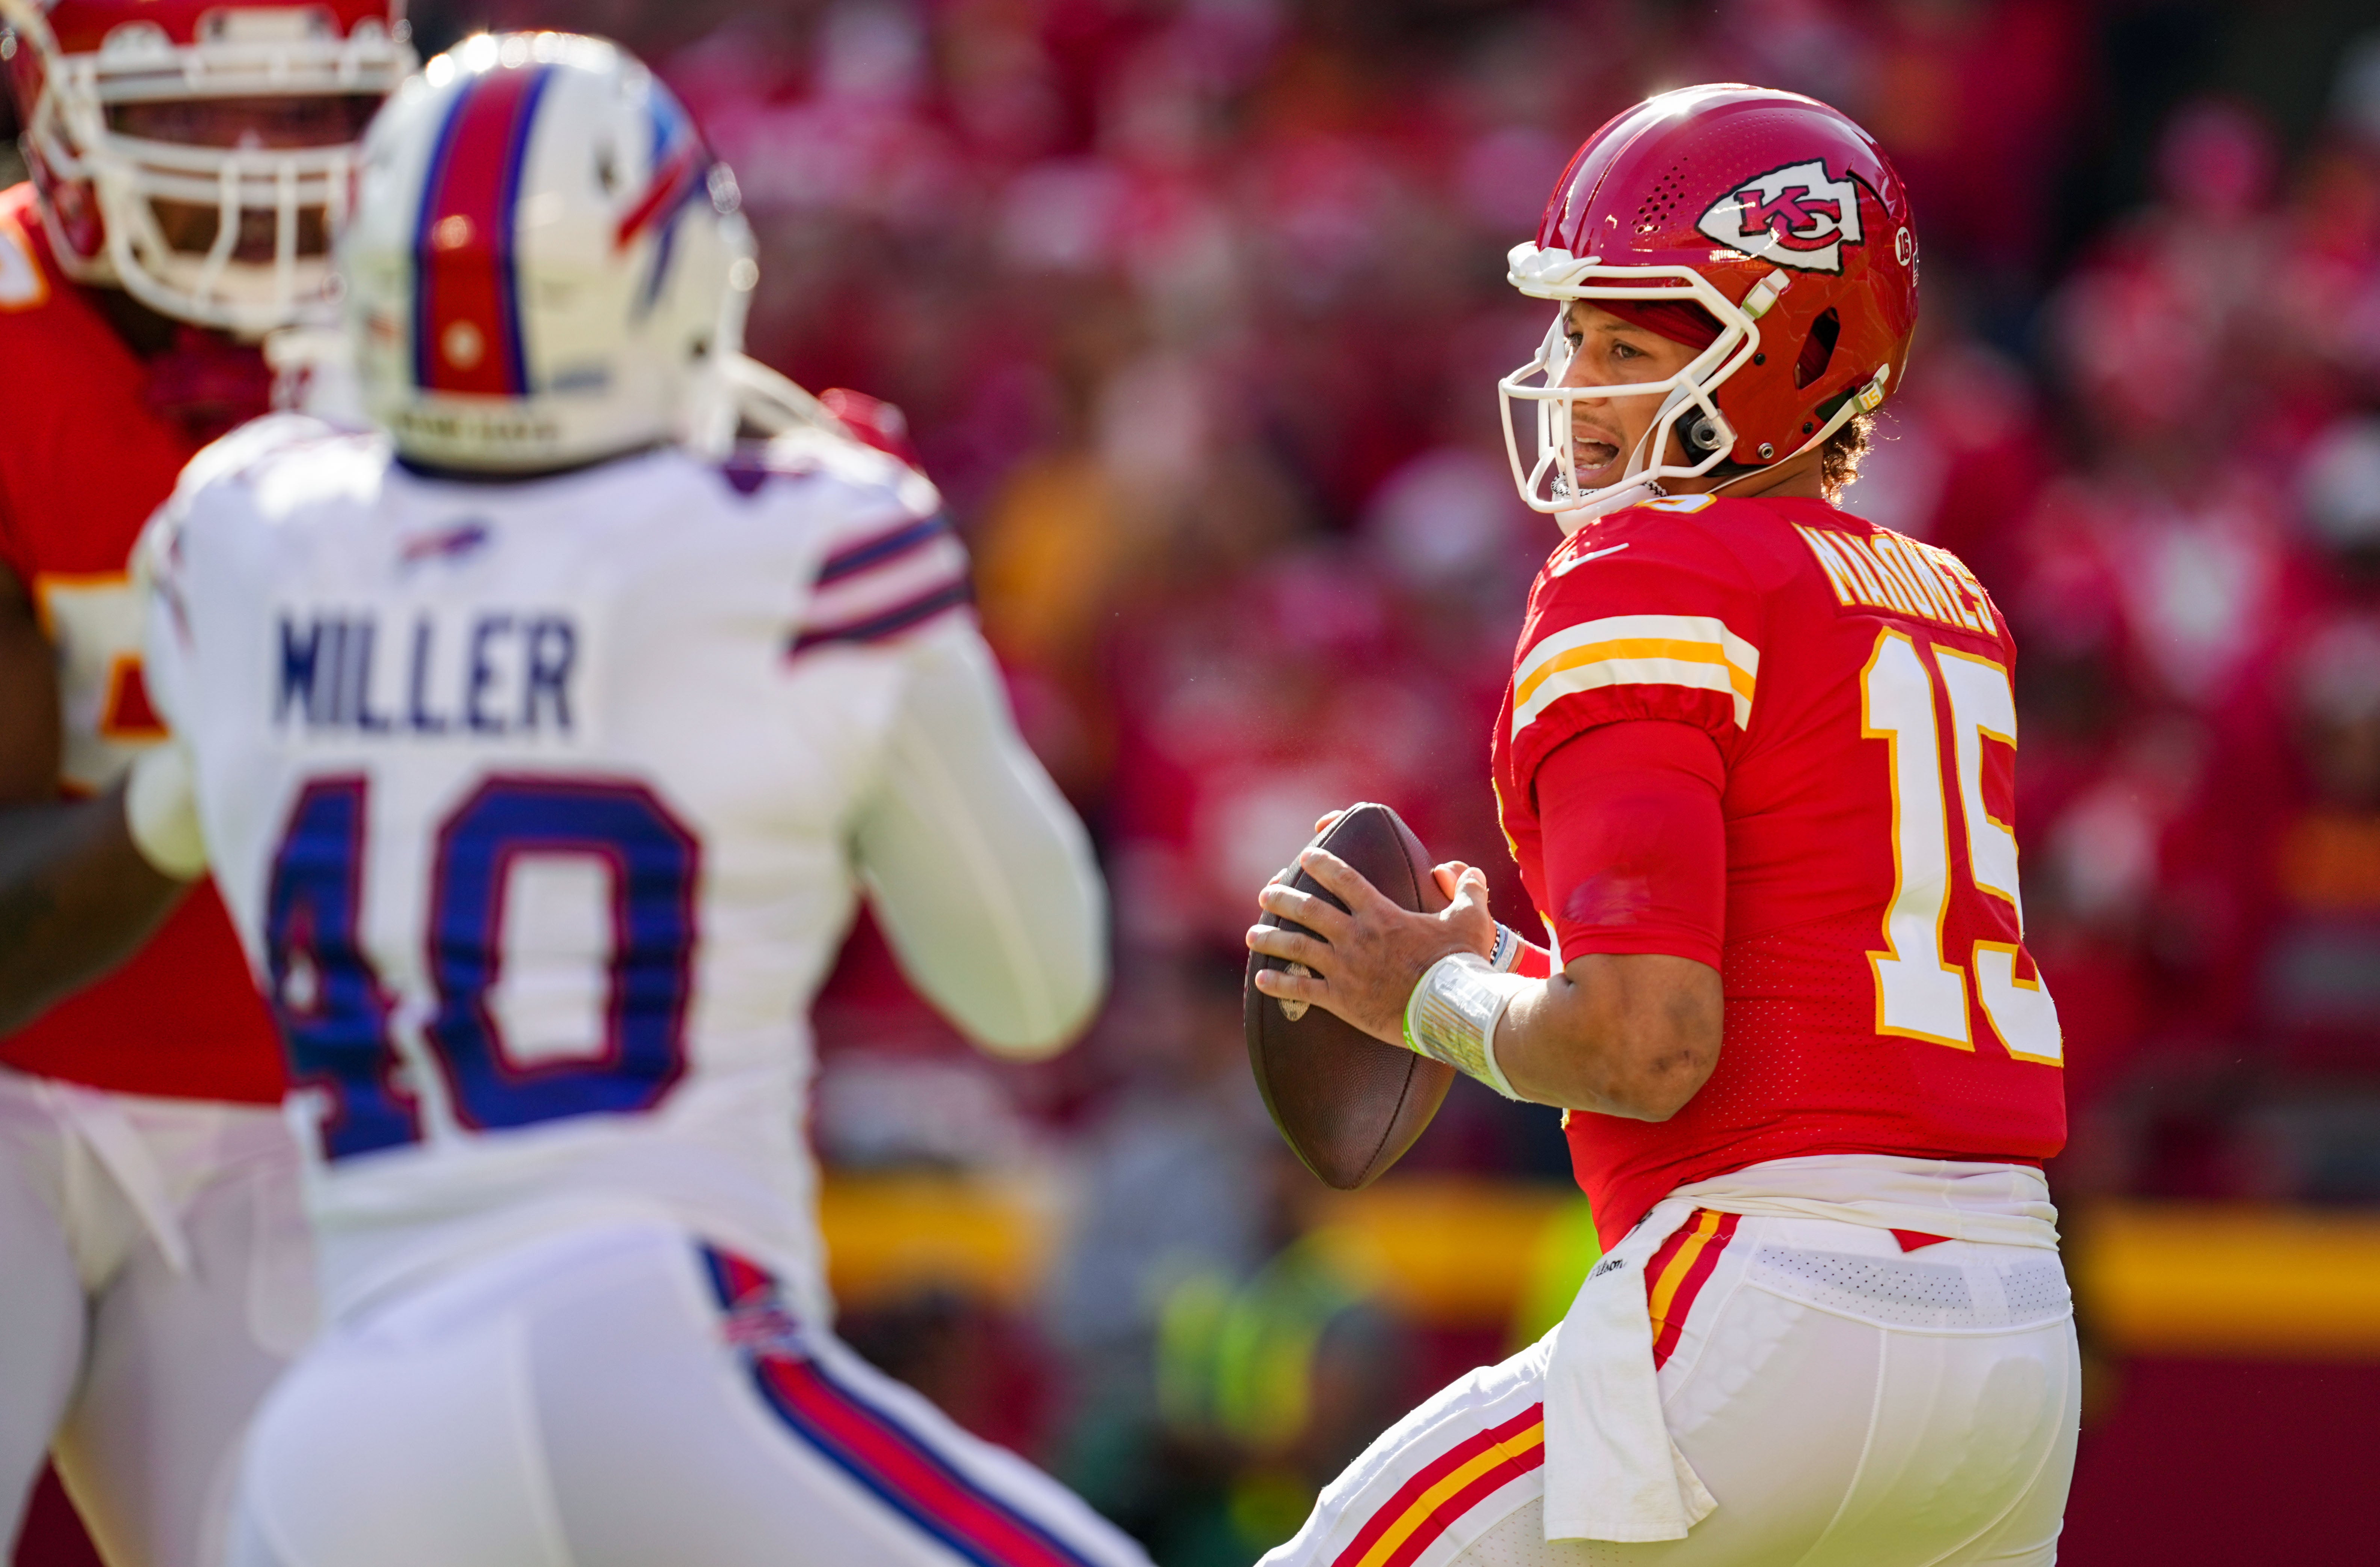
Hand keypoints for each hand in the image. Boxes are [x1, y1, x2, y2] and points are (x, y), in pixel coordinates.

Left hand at [1247, 851, 1497, 1045]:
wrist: (1450, 1009)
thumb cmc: (1461, 964)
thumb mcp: (1471, 920)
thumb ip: (1468, 891)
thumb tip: (1470, 871)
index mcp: (1382, 915)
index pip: (1345, 880)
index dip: (1324, 864)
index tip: (1307, 856)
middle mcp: (1356, 937)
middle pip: (1309, 910)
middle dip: (1283, 898)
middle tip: (1266, 893)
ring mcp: (1344, 969)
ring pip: (1296, 947)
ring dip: (1271, 937)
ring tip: (1253, 934)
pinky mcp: (1340, 1000)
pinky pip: (1301, 989)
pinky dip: (1278, 984)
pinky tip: (1261, 979)